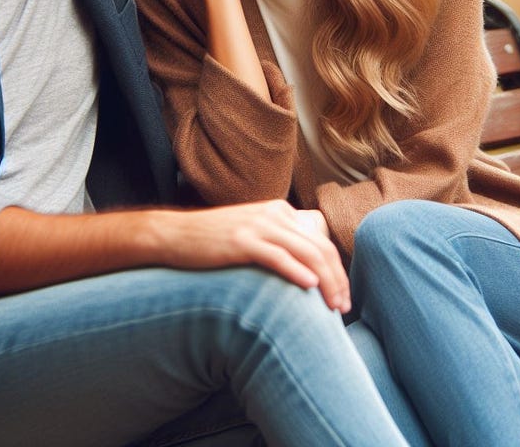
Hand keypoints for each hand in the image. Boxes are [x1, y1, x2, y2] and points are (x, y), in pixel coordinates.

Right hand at [158, 200, 351, 313]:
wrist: (176, 235)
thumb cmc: (215, 242)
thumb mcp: (254, 234)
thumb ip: (279, 242)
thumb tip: (308, 272)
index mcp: (281, 211)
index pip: (322, 241)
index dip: (338, 271)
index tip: (342, 298)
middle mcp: (274, 214)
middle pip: (320, 247)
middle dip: (338, 280)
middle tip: (343, 308)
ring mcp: (257, 226)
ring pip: (306, 252)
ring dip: (326, 282)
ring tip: (333, 307)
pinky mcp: (241, 241)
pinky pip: (277, 256)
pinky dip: (297, 271)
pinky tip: (310, 287)